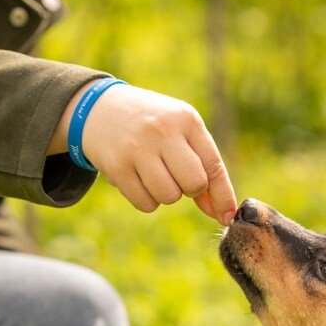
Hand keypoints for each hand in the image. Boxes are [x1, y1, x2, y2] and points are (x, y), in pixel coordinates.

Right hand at [50, 82, 236, 224]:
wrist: (98, 109)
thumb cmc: (153, 126)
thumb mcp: (180, 132)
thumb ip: (203, 167)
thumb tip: (222, 214)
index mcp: (186, 119)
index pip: (213, 166)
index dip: (222, 196)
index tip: (227, 216)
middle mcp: (162, 130)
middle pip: (194, 184)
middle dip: (190, 190)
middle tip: (176, 175)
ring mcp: (138, 148)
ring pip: (169, 197)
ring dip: (166, 194)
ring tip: (154, 173)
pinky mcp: (117, 166)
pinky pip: (146, 204)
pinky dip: (146, 199)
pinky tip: (137, 178)